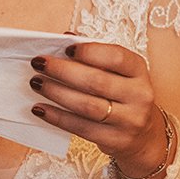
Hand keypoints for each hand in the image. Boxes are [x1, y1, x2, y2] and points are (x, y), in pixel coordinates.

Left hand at [28, 41, 167, 174]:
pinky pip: (81, 128)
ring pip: (87, 106)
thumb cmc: (122, 95)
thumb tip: (65, 38)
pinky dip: (57, 117)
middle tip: (39, 64)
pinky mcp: (116, 140)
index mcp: (138, 71)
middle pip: (97, 81)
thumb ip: (94, 55)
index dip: (90, 52)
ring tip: (36, 83)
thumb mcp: (118, 73)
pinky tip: (41, 108)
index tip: (65, 49)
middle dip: (62, 71)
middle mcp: (139, 95)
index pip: (117, 57)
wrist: (143, 135)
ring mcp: (130, 120)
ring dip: (56, 93)